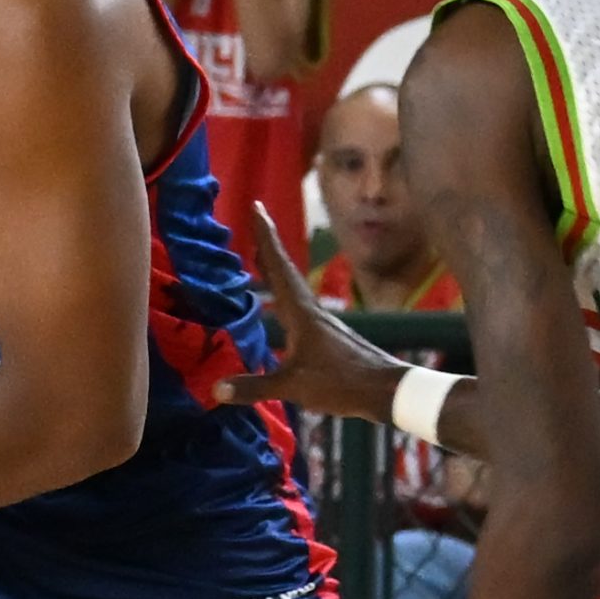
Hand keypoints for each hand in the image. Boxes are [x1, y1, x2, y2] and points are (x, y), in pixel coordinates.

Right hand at [213, 203, 408, 422]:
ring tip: (260, 256)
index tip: (257, 207)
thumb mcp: (294, 387)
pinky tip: (279, 306)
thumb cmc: (341, 383)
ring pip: (292, 287)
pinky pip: (296, 304)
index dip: (265, 238)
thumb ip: (254, 387)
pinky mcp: (327, 334)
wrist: (384, 391)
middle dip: (268, 245)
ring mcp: (320, 321)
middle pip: (284, 270)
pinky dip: (283, 293)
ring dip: (276, 268)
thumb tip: (215, 389)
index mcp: (300, 313)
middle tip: (257, 218)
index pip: (278, 268)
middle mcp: (310, 310)